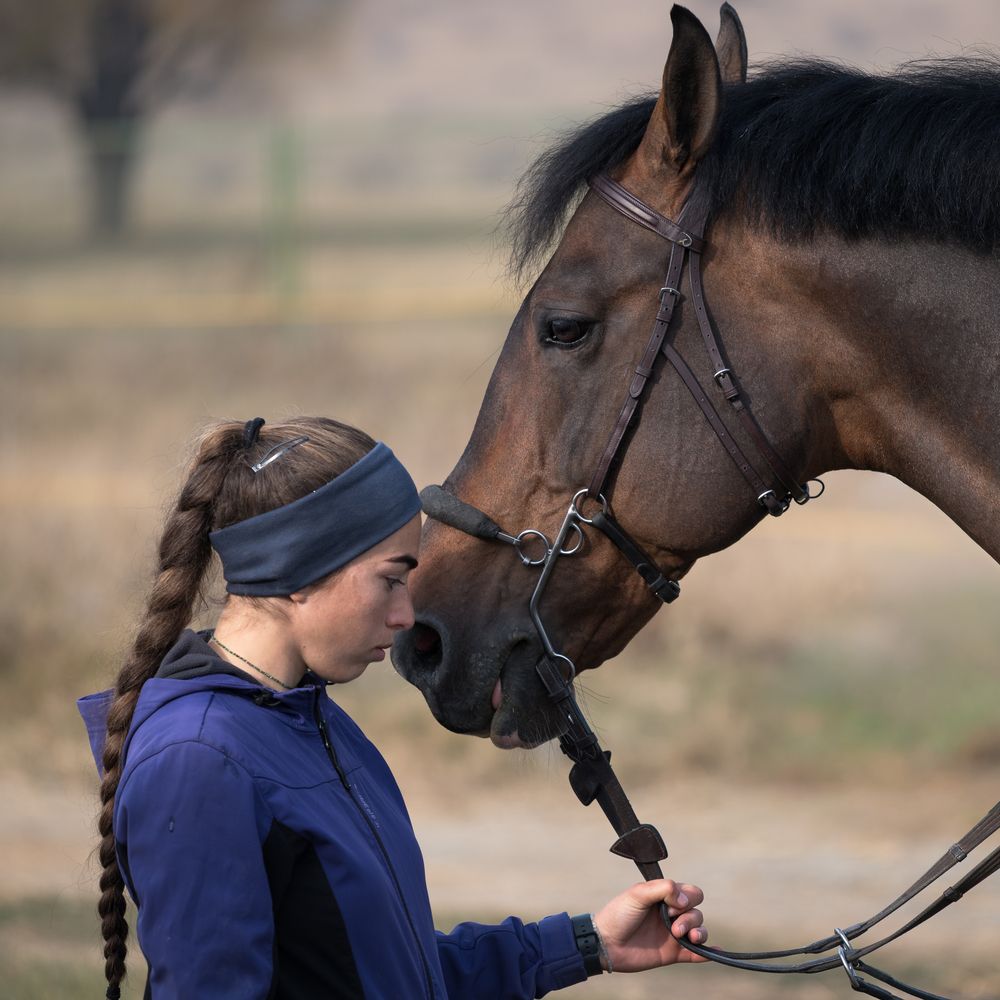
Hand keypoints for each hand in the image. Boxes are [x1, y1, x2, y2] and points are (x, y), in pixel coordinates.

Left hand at [592, 878, 707, 972]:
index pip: (690, 892)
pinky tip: (714, 952)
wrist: (607, 943)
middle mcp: (671, 914)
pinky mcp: (672, 953)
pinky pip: (695, 954)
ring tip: (682, 935)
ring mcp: (672, 934)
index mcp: (663, 897)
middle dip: (691, 916)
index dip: (687, 897)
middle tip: (672, 923)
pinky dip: (707, 953)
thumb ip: (663, 889)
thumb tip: (684, 899)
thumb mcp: (638, 894)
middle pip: (697, 911)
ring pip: (699, 930)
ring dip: (698, 931)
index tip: (672, 904)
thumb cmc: (619, 914)